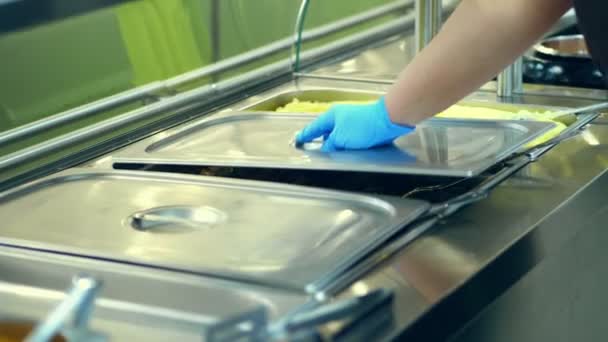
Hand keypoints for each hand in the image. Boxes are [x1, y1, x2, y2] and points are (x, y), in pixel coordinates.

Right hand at [295, 97, 414, 151]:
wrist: (387, 120)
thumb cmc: (363, 127)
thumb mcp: (341, 139)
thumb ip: (330, 146)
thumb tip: (325, 150)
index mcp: (331, 116)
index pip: (313, 128)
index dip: (304, 136)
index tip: (297, 140)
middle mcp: (340, 117)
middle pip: (326, 133)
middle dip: (322, 143)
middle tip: (316, 153)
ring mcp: (352, 122)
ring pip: (339, 137)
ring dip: (337, 145)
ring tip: (335, 156)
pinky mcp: (363, 128)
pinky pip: (350, 139)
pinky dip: (348, 146)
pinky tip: (350, 153)